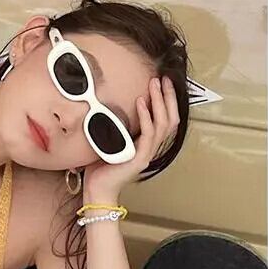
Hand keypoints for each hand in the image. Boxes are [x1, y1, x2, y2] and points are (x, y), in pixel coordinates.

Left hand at [83, 75, 179, 203]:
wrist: (97, 190)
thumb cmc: (100, 168)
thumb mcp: (109, 141)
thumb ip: (115, 126)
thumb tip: (106, 104)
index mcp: (146, 144)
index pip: (165, 119)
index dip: (166, 101)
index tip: (162, 82)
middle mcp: (150, 148)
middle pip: (170, 118)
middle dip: (168, 97)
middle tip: (164, 78)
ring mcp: (147, 154)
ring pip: (162, 124)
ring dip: (159, 102)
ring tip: (154, 84)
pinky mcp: (139, 159)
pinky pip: (147, 134)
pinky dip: (146, 116)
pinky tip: (140, 102)